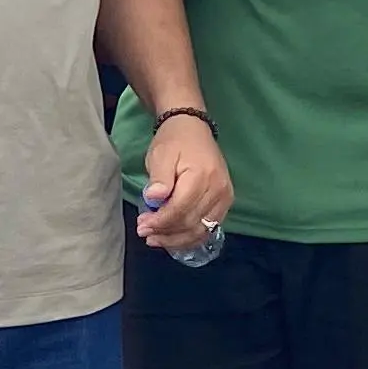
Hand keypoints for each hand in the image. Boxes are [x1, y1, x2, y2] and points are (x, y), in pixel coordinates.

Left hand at [133, 112, 231, 252]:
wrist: (192, 128)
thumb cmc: (174, 141)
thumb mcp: (160, 155)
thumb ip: (159, 178)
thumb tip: (154, 199)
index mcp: (201, 176)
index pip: (180, 209)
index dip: (160, 222)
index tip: (142, 226)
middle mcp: (218, 189)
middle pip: (191, 223)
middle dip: (166, 232)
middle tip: (145, 233)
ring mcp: (225, 197)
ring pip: (201, 230)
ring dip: (177, 239)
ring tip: (156, 239)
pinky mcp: (226, 202)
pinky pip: (209, 227)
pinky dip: (191, 236)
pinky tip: (174, 237)